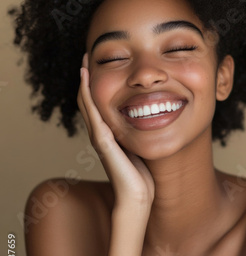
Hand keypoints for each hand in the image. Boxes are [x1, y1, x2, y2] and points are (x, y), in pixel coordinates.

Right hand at [77, 53, 154, 210]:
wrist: (136, 199)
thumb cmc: (141, 178)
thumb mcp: (139, 149)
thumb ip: (137, 136)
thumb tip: (150, 120)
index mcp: (108, 135)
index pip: (98, 105)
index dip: (95, 86)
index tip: (99, 66)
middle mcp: (100, 134)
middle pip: (88, 101)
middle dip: (88, 79)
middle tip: (87, 57)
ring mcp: (99, 137)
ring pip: (86, 103)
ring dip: (84, 81)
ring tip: (85, 62)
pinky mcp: (102, 141)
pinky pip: (92, 112)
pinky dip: (87, 94)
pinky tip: (86, 78)